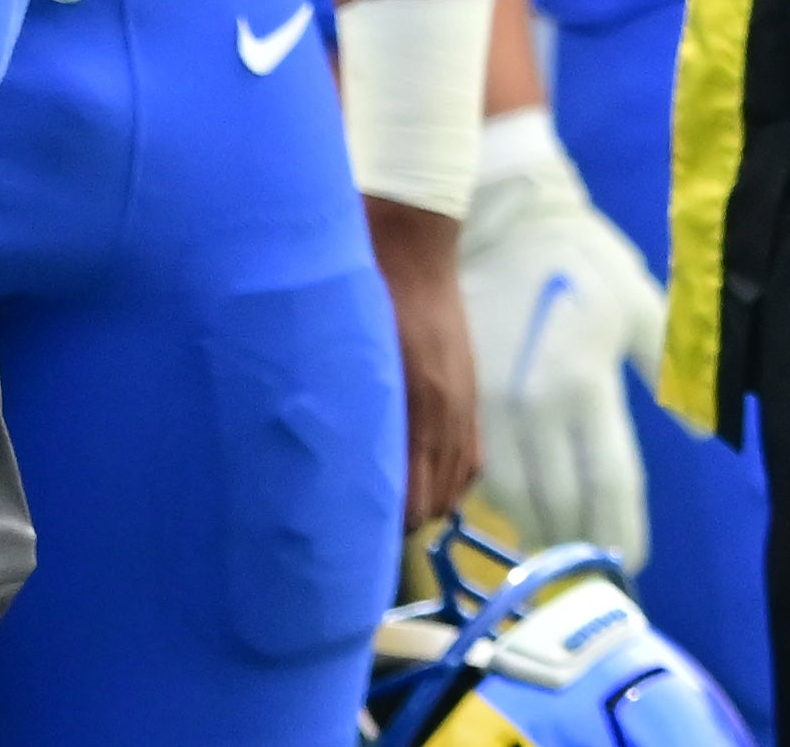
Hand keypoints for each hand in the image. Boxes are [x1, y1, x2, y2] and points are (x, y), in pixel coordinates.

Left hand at [369, 196, 482, 523]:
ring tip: (392, 506)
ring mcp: (462, 405)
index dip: (375, 531)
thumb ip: (338, 419)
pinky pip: (472, 459)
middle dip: (398, 522)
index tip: (344, 540)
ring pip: (453, 486)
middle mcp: (443, 416)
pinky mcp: (470, 394)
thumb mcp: (340, 366)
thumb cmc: (358, 303)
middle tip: (360, 525)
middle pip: (429, 504)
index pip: (405, 504)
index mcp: (411, 412)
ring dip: (426, 501)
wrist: (407, 249)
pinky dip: (452, 479)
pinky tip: (427, 478)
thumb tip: (317, 475)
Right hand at [458, 110, 664, 564]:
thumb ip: (668, 371)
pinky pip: (476, 472)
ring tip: (559, 554)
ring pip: (512, 498)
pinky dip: (500, 503)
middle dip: (581, 544)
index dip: (620, 529)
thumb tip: (699, 435)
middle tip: (597, 570)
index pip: (608, 482)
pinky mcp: (452, 401)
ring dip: (539, 533)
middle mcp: (534, 406)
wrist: (497, 218)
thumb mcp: (639, 303)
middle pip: (560, 503)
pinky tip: (516, 514)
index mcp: (586, 383)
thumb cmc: (580, 257)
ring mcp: (486, 407)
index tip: (633, 562)